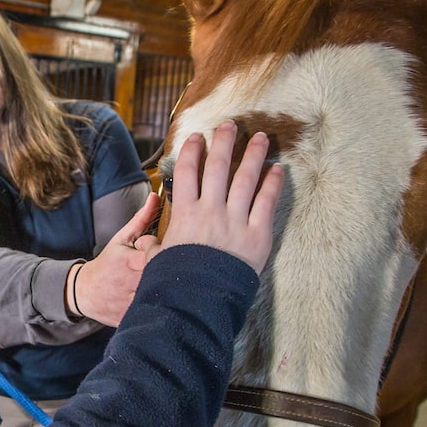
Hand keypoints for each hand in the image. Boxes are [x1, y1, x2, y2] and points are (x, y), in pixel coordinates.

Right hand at [73, 192, 161, 326]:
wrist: (84, 292)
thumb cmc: (107, 264)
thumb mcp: (121, 239)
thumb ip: (141, 219)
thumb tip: (155, 196)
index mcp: (130, 262)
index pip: (160, 255)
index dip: (167, 252)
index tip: (166, 251)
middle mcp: (131, 284)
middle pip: (164, 276)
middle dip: (171, 271)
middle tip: (173, 268)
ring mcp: (132, 303)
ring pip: (161, 296)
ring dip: (168, 290)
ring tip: (170, 284)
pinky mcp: (132, 317)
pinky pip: (154, 311)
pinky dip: (162, 306)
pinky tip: (163, 300)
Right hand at [161, 119, 282, 273]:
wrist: (199, 301)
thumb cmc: (176, 282)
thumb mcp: (158, 259)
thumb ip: (158, 245)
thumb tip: (150, 243)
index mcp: (185, 214)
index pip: (187, 172)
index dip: (191, 151)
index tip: (196, 137)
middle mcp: (210, 211)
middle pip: (218, 167)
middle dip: (224, 142)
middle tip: (230, 125)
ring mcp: (235, 221)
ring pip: (245, 178)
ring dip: (253, 154)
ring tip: (260, 138)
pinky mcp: (257, 234)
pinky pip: (267, 202)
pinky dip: (273, 183)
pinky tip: (277, 169)